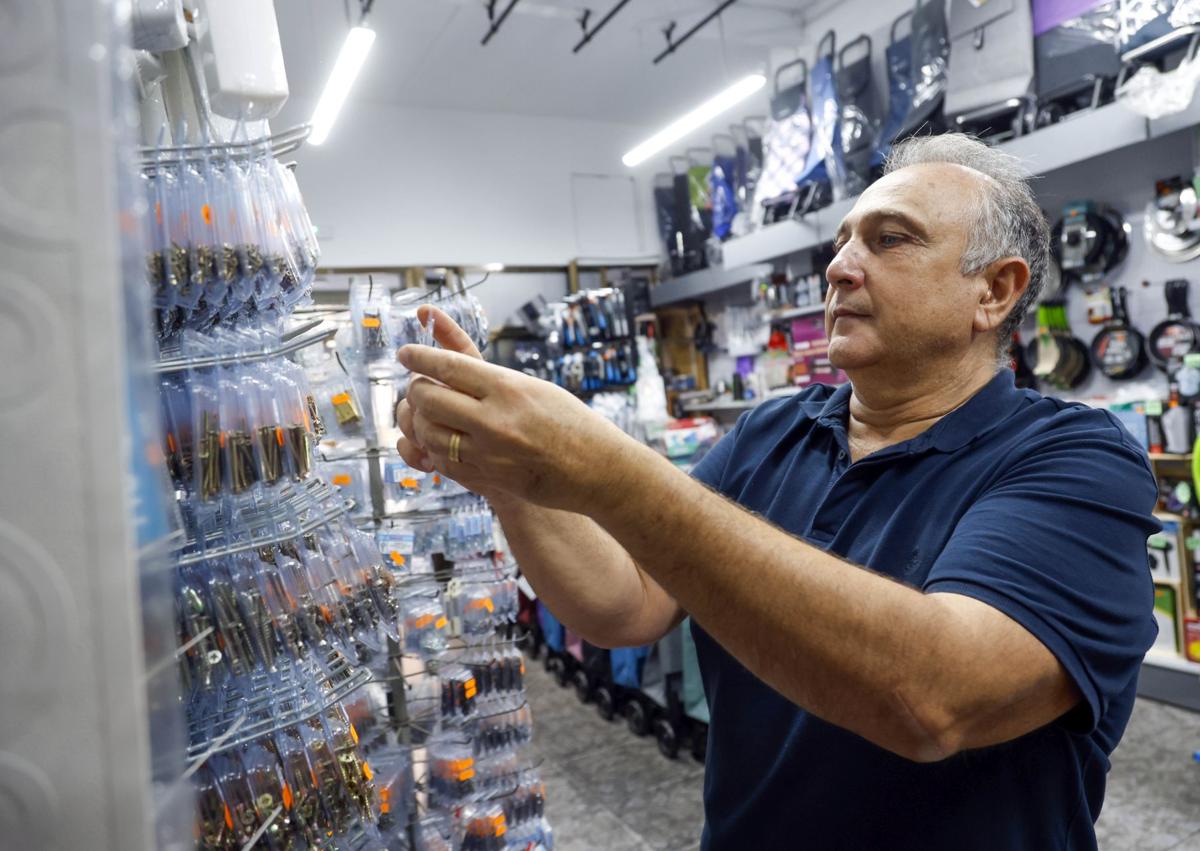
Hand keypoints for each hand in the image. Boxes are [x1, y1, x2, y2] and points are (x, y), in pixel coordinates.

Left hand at [394, 305, 635, 511]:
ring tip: (429, 412)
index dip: (420, 358)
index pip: (448, 367)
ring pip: (429, 432)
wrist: (596, 470)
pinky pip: (443, 461)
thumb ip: (492, 379)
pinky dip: (435, 447)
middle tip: (418, 384)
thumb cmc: (571, 423)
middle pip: (429, 399)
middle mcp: (495, 420)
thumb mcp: (535, 388)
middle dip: (416, 390)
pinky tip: (444, 438)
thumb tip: (452, 367)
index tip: (406, 353)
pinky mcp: (486, 478)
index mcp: (509, 389)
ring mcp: (488, 453)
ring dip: (421, 420)